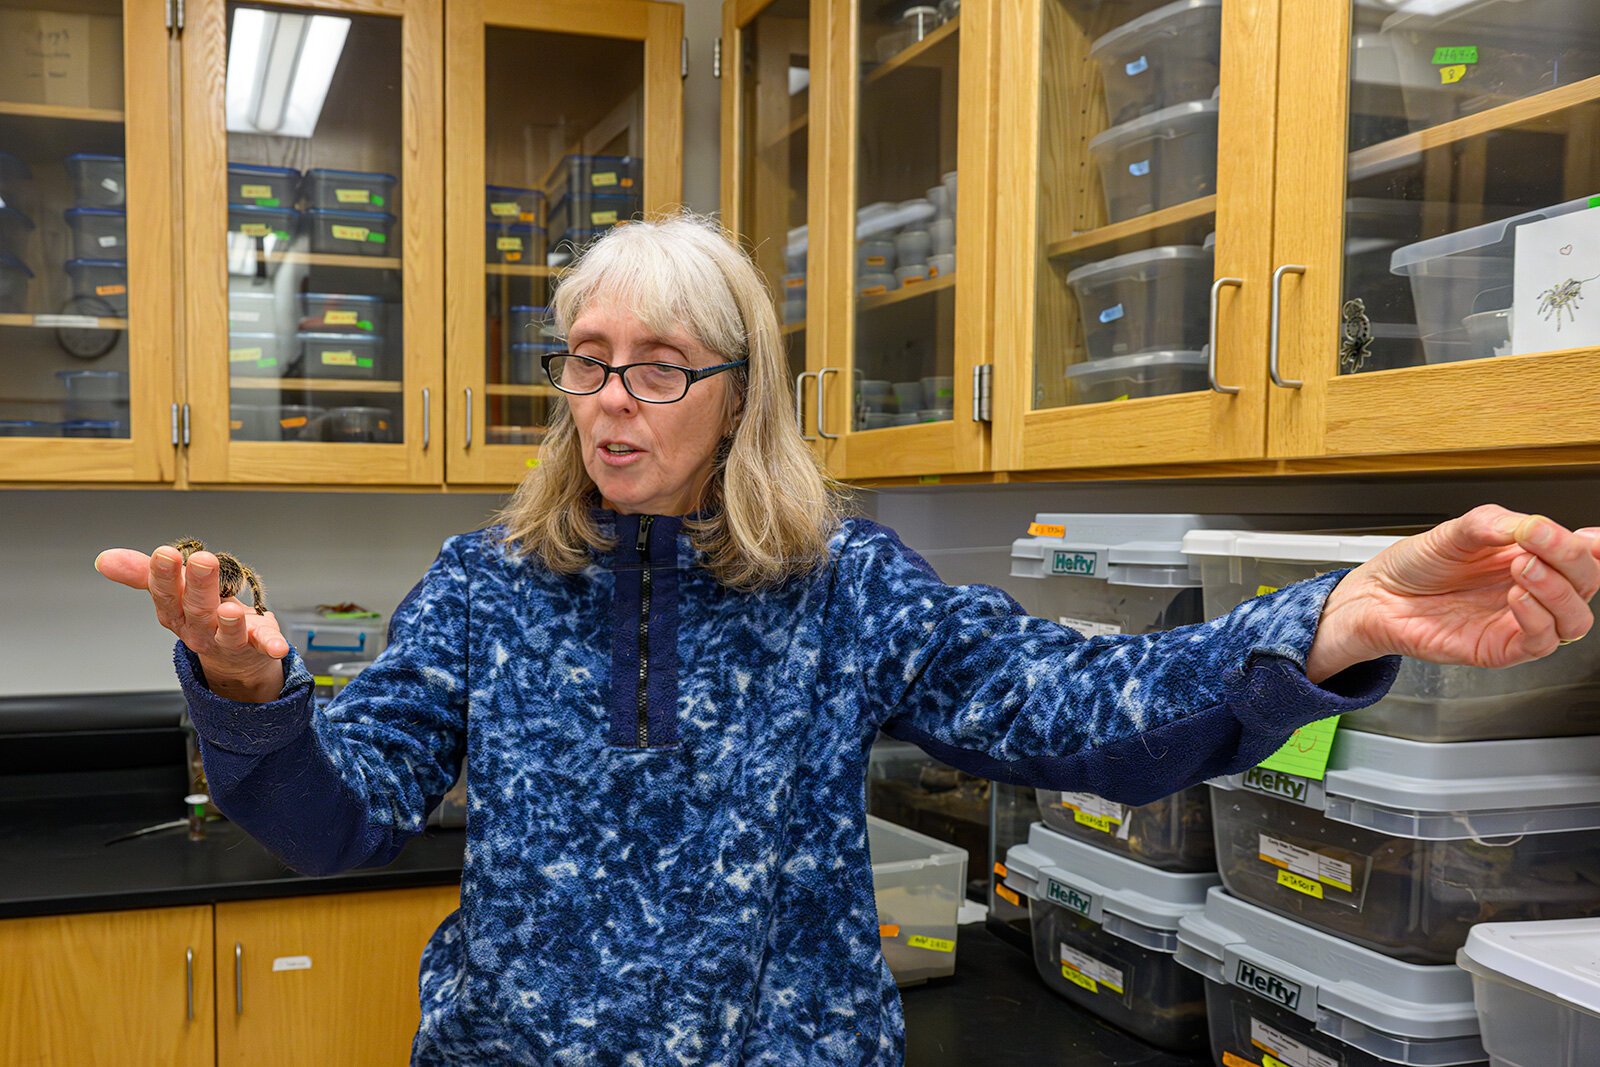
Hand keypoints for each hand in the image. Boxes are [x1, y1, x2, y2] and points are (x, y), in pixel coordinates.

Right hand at [95, 546, 288, 701]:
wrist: (231, 656)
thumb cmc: (201, 616)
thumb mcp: (172, 593)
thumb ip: (142, 574)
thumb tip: (104, 558)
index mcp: (176, 612)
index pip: (165, 594)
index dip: (163, 576)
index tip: (164, 553)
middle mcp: (199, 629)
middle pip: (197, 608)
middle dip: (199, 585)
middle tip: (202, 560)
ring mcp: (226, 641)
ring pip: (226, 632)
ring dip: (229, 622)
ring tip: (230, 608)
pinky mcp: (255, 646)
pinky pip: (263, 647)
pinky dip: (270, 646)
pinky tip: (278, 646)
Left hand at [1306, 505, 1599, 682]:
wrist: (1378, 594)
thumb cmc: (1417, 564)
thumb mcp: (1458, 531)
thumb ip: (1498, 525)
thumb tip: (1536, 525)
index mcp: (1532, 556)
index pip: (1586, 555)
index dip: (1593, 547)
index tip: (1584, 534)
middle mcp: (1534, 590)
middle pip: (1586, 584)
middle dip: (1572, 560)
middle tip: (1539, 543)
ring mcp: (1520, 621)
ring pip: (1574, 619)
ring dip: (1557, 592)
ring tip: (1523, 568)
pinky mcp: (1502, 648)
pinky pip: (1541, 643)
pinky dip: (1536, 619)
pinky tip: (1516, 597)